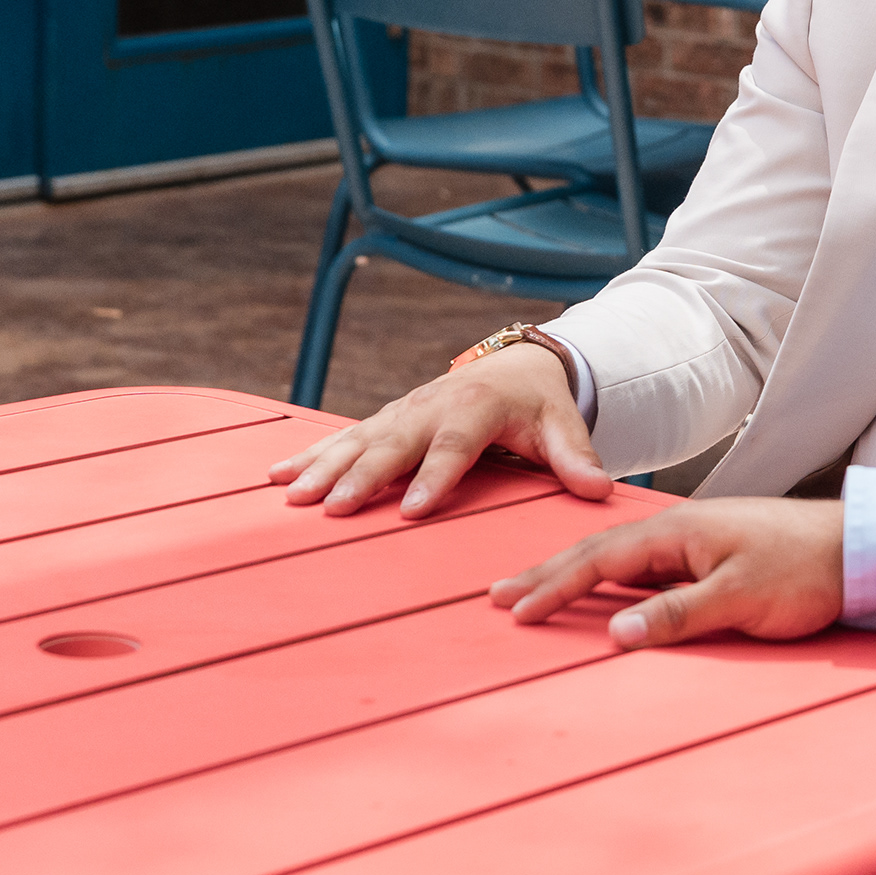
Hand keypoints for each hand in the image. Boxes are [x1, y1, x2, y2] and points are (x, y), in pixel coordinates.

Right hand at [272, 340, 607, 518]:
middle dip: (359, 476)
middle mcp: (431, 405)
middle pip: (391, 444)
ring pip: (357, 440)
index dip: (433, 477)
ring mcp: (402, 411)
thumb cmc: (539, 404)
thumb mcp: (563, 425)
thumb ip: (576, 457)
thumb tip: (600, 490)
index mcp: (476, 406)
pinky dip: (308, 455)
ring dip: (322, 467)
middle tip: (329, 506)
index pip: (453, 446)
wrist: (516, 365)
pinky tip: (275, 475)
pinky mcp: (384, 419)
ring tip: (292, 494)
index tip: (413, 509)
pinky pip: (341, 438)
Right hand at [491, 499, 846, 648]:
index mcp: (676, 533)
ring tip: (534, 591)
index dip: (555, 586)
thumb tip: (615, 634)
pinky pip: (645, 568)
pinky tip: (603, 592)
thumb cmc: (803, 568)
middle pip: (597, 553)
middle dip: (546, 575)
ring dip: (573, 575)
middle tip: (500, 596)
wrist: (856, 546)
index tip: (516, 610)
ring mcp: (692, 543)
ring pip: (618, 560)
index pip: (599, 560)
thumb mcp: (741, 598)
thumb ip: (677, 615)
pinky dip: (610, 579)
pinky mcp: (708, 557)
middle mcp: (677, 531)